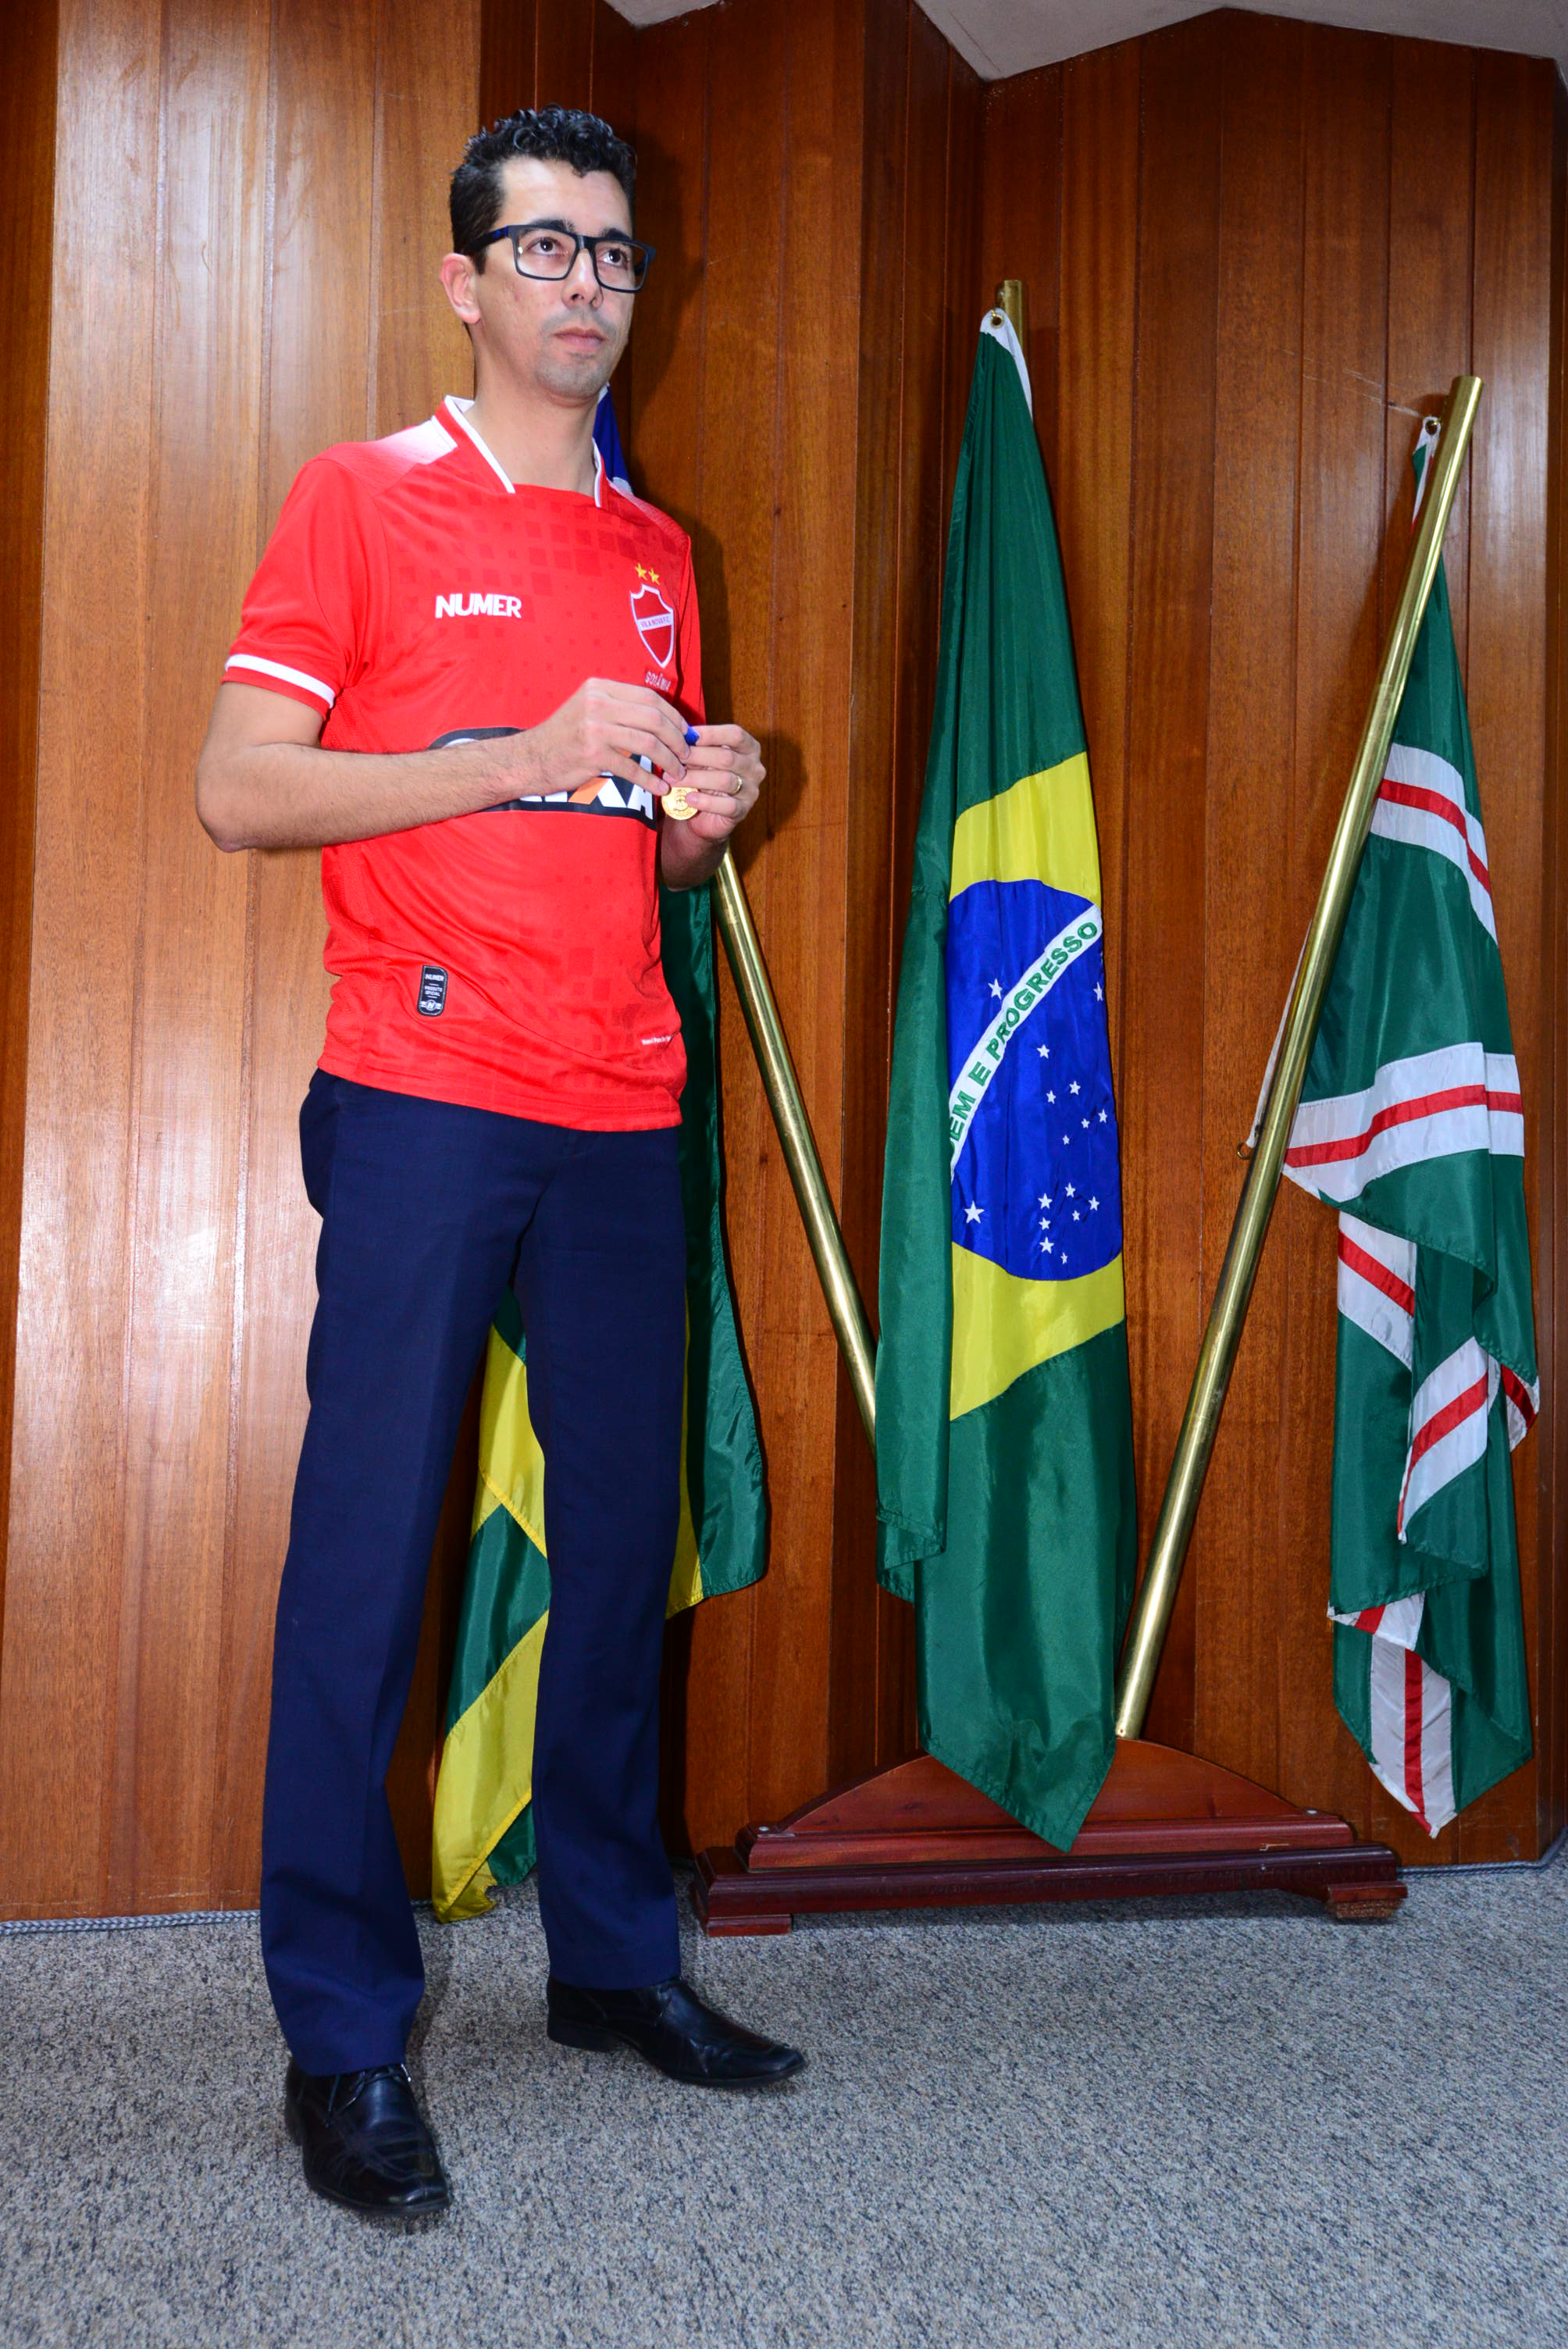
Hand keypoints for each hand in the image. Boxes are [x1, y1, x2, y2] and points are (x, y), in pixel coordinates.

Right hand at [514, 678, 692, 798]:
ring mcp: (594, 727)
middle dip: (677, 739)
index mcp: (600, 688)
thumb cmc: (565, 737)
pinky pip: (631, 768)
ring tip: (678, 773)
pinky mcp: (591, 754)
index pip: (649, 697)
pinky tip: (659, 789)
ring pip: (647, 742)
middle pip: (653, 717)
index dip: (674, 716)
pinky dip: (650, 781)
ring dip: (668, 760)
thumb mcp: (589, 709)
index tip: (686, 733)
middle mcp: (598, 702)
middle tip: (687, 755)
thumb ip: (620, 708)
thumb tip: (662, 718)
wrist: (530, 758)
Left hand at [673, 722, 763, 842]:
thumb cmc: (703, 778)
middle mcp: (755, 768)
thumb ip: (697, 747)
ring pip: (725, 781)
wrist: (703, 815)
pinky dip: (705, 801)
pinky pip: (726, 805)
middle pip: (727, 758)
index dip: (711, 734)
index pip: (735, 735)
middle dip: (697, 757)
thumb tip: (682, 736)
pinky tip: (688, 798)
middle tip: (674, 759)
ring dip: (696, 779)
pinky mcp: (743, 811)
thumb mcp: (701, 759)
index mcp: (749, 748)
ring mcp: (751, 791)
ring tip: (674, 780)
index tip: (686, 736)